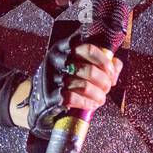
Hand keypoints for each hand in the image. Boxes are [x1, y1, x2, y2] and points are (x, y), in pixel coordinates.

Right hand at [7, 35, 124, 137]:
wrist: (35, 102)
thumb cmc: (60, 82)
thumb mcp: (75, 66)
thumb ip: (97, 63)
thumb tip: (116, 63)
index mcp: (63, 48)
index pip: (89, 48)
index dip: (105, 61)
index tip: (111, 73)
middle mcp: (56, 60)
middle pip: (89, 69)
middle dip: (104, 81)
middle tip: (108, 88)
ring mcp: (52, 78)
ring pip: (84, 85)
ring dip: (98, 94)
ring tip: (101, 99)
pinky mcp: (50, 96)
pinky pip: (74, 98)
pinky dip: (87, 102)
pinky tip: (92, 104)